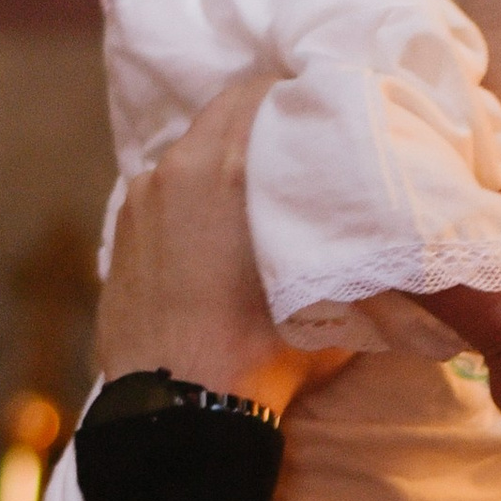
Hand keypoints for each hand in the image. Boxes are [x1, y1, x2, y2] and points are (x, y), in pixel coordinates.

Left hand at [97, 73, 320, 414]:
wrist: (178, 409)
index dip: (297, 96)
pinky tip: (216, 233)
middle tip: (299, 145)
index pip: (261, 90)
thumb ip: (346, 244)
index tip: (324, 113)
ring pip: (191, 153)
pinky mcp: (121, 234)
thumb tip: (379, 229)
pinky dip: (192, 196)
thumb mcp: (328, 294)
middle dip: (261, 122)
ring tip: (260, 192)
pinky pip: (165, 192)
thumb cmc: (262, 352)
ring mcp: (140, 199)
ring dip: (224, 159)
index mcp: (227, 167)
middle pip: (222, 113)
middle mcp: (176, 169)